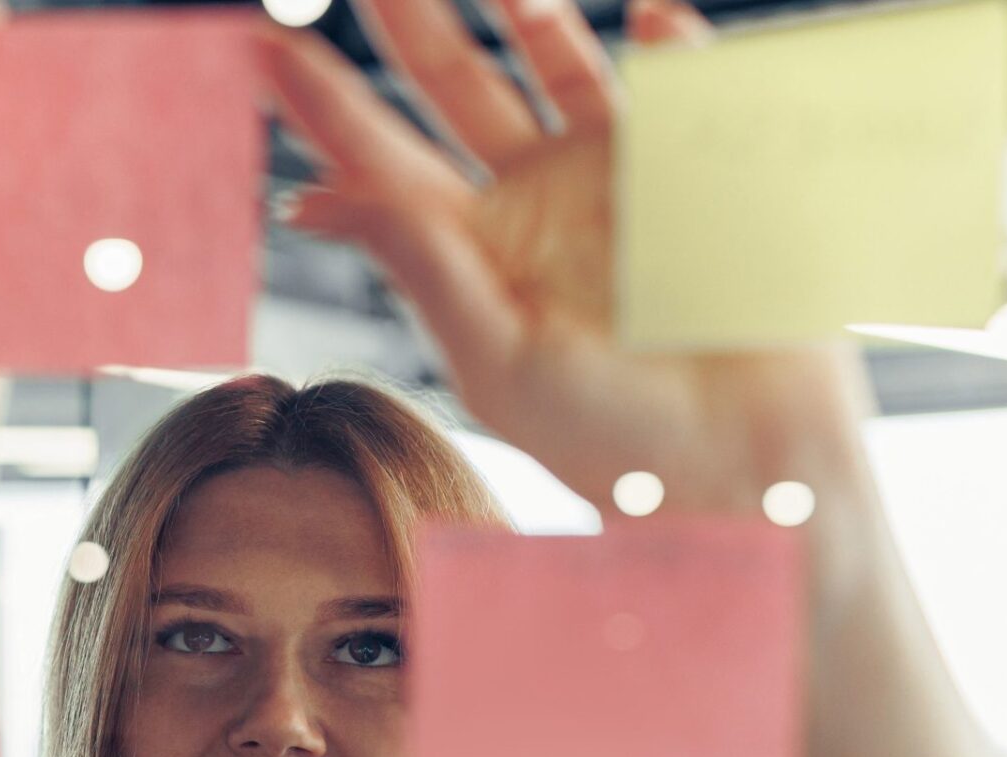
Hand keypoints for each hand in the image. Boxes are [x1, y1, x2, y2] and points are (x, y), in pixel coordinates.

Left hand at [261, 0, 878, 570]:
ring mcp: (609, 173)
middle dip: (410, 21)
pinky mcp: (695, 168)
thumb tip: (319, 194)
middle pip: (454, 83)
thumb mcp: (497, 359)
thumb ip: (421, 264)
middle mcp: (529, 197)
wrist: (749, 463)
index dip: (321, 101)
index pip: (377, 158)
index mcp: (468, 249)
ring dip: (530, 10)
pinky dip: (666, 46)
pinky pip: (674, 82)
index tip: (258, 44)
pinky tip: (652, 19)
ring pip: (556, 60)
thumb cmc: (613, 440)